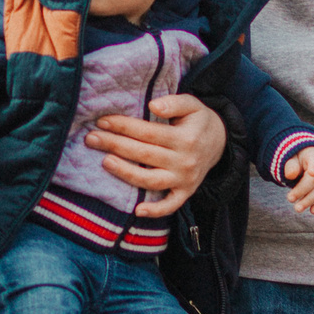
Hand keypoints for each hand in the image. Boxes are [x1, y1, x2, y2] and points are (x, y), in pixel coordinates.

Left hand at [88, 93, 227, 217]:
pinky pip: (170, 205)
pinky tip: (137, 211)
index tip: (102, 121)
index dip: (123, 126)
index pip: (147, 132)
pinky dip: (155, 211)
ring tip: (105, 162)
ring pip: (150, 180)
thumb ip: (174, 102)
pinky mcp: (185, 193)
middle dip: (115, 145)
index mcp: (184, 138)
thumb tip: (153, 106)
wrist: (222, 143)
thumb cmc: (199, 121)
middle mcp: (184, 161)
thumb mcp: (193, 105)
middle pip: (143, 154)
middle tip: (91, 139)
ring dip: (126, 173)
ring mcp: (184, 179)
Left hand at [283, 147, 313, 213]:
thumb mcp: (293, 157)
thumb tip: (289, 175)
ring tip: (297, 208)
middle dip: (302, 191)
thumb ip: (291, 165)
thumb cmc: (299, 158)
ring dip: (309, 201)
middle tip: (290, 199)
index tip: (311, 173)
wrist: (313, 155)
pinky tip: (312, 211)